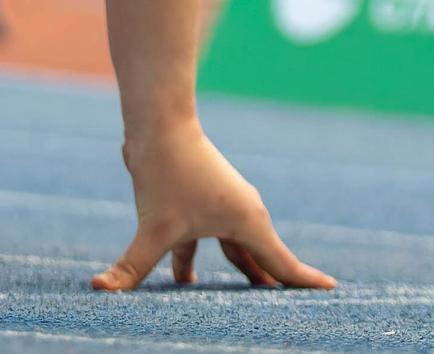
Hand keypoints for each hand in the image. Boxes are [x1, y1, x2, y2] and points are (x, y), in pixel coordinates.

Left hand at [91, 121, 333, 291]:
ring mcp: (222, 205)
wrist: (159, 120)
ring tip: (231, 306)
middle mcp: (242, 212)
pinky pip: (209, 239)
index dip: (305, 281)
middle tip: (284, 313)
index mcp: (247, 221)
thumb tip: (100, 289)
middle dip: (268, 287)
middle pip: (261, 260)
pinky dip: (202, 260)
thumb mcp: (154, 226)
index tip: (333, 291)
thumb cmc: (167, 171)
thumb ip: (132, 266)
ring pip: (233, 250)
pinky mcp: (200, 199)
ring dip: (233, 275)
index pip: (282, 264)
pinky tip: (183, 280)